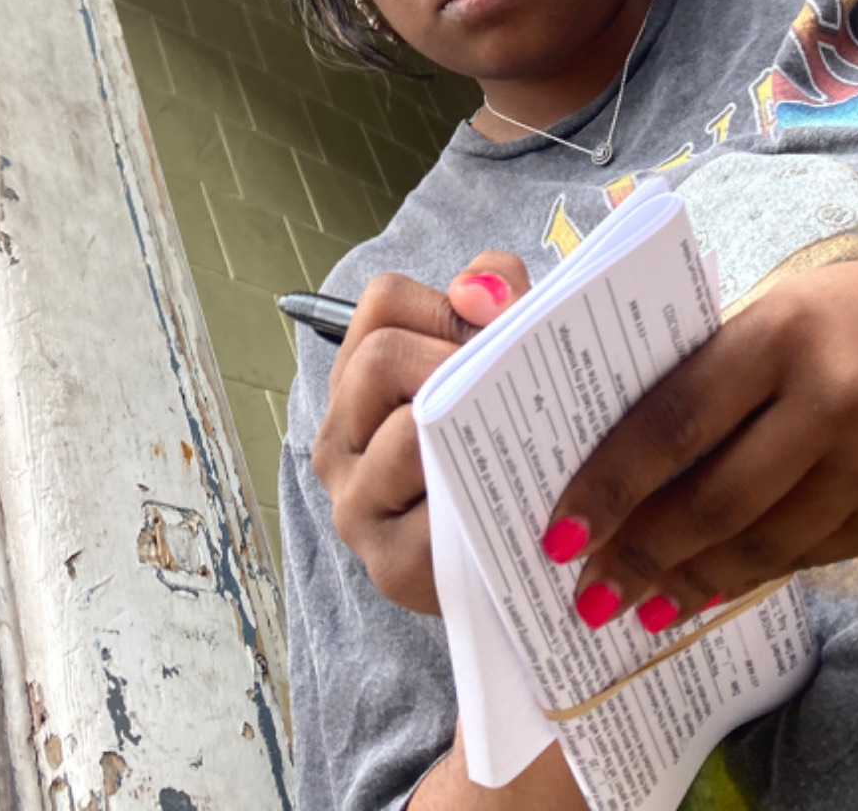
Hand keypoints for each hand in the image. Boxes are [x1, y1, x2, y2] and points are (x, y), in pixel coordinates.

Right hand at [312, 252, 529, 612]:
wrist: (520, 565)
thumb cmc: (504, 448)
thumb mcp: (498, 360)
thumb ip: (497, 296)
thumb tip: (479, 291)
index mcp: (357, 380)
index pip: (383, 301)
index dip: (449, 302)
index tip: (498, 328)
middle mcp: (337, 439)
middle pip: (381, 357)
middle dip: (456, 361)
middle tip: (514, 387)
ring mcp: (355, 505)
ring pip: (406, 431)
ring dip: (471, 425)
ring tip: (519, 434)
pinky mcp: (391, 566)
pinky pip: (437, 507)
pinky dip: (485, 489)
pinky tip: (520, 488)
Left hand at [543, 256, 857, 630]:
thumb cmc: (848, 317)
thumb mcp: (775, 311)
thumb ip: (710, 370)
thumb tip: (616, 453)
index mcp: (782, 334)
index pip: (678, 419)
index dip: (613, 481)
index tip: (561, 528)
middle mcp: (831, 403)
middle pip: (715, 497)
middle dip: (641, 552)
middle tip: (586, 589)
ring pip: (759, 543)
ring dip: (688, 582)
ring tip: (634, 603)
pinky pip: (803, 559)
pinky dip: (745, 578)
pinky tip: (703, 591)